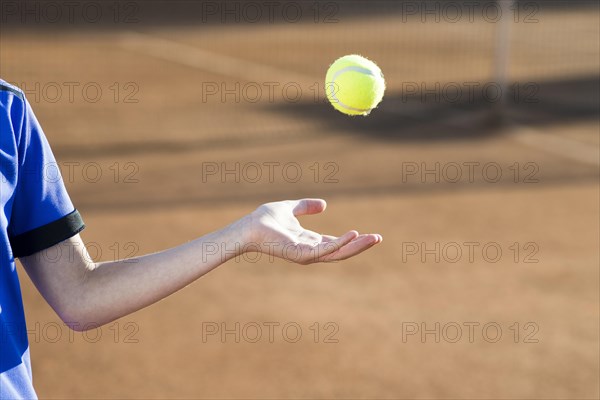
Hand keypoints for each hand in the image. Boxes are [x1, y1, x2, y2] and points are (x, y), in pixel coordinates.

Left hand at [246, 198, 381, 263]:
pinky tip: (354, 234)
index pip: (337, 243)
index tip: (370, 235)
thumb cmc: (266, 220)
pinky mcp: (302, 254)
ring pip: (337, 253)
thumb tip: (324, 204)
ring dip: (356, 246)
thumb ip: (306, 206)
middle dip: (361, 246)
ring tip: (373, 238)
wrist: (249, 226)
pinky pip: (326, 250)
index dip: (354, 240)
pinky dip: (341, 243)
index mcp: (310, 241)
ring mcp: (307, 254)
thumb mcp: (291, 208)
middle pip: (342, 251)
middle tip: (379, 238)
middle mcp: (311, 251)